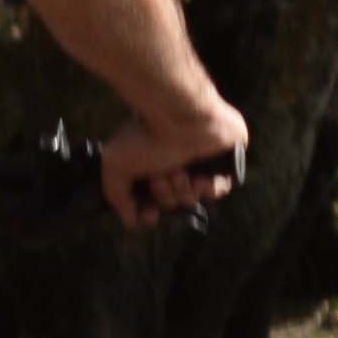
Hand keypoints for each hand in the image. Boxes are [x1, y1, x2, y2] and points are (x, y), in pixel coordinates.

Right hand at [106, 94, 247, 227]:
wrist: (179, 116)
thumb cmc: (146, 135)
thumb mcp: (116, 166)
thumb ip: (117, 196)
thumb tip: (131, 221)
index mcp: (151, 164)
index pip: (151, 202)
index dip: (150, 213)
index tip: (149, 214)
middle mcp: (174, 165)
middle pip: (172, 204)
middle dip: (165, 195)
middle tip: (160, 175)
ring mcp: (198, 163)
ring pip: (192, 198)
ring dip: (182, 189)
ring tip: (178, 169)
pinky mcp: (222, 161)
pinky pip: (218, 190)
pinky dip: (207, 188)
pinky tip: (199, 177)